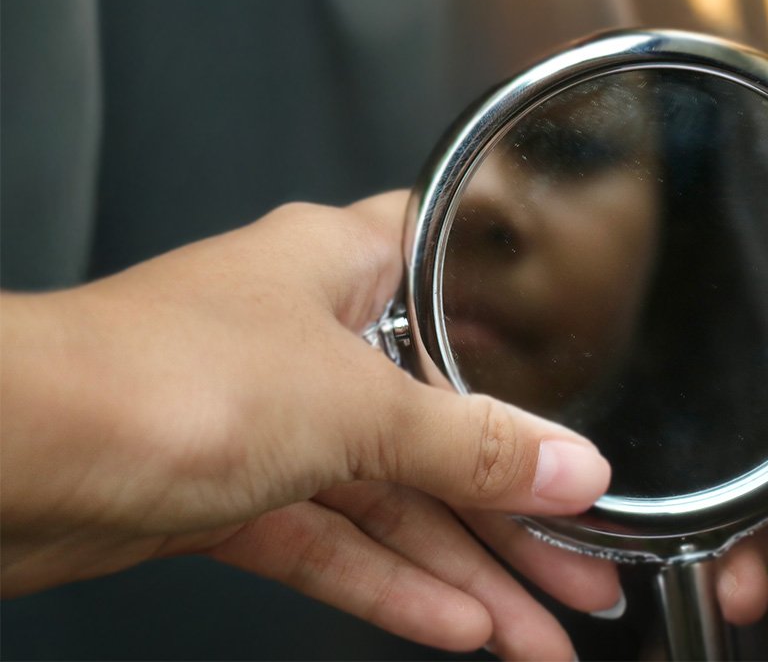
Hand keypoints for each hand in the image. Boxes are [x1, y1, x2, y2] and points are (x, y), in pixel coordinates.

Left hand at [0, 191, 619, 659]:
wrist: (2, 462)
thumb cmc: (155, 378)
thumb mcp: (350, 407)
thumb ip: (469, 445)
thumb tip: (573, 467)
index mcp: (338, 265)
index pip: (452, 271)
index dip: (522, 317)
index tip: (586, 371)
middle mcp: (309, 336)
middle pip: (438, 421)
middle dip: (513, 506)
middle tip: (584, 567)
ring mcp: (270, 419)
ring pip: (391, 498)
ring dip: (465, 568)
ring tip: (537, 635)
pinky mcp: (232, 493)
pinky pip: (335, 542)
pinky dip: (391, 585)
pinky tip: (454, 624)